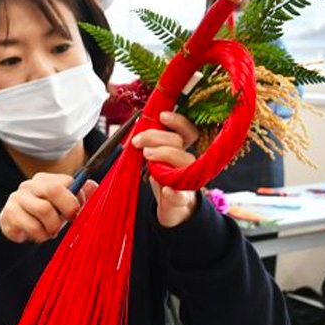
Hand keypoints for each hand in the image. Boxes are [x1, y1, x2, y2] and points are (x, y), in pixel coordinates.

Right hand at [0, 173, 94, 243]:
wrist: (17, 229)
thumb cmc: (44, 217)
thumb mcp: (63, 208)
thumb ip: (79, 197)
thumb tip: (94, 185)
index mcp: (45, 180)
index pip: (66, 182)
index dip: (77, 198)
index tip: (78, 212)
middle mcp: (30, 185)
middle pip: (53, 190)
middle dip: (67, 208)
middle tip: (71, 220)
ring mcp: (17, 197)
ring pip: (44, 209)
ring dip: (53, 226)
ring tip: (52, 231)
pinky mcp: (10, 212)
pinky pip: (32, 225)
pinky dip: (41, 235)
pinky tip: (39, 235)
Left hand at [131, 110, 199, 227]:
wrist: (171, 208)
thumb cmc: (161, 178)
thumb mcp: (154, 158)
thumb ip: (150, 143)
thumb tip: (137, 127)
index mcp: (181, 151)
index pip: (188, 131)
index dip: (178, 121)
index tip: (161, 115)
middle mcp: (187, 163)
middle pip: (180, 142)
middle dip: (157, 137)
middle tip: (138, 142)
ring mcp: (185, 181)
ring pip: (184, 162)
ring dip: (165, 155)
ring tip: (146, 155)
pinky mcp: (180, 200)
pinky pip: (180, 195)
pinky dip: (174, 193)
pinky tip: (167, 190)